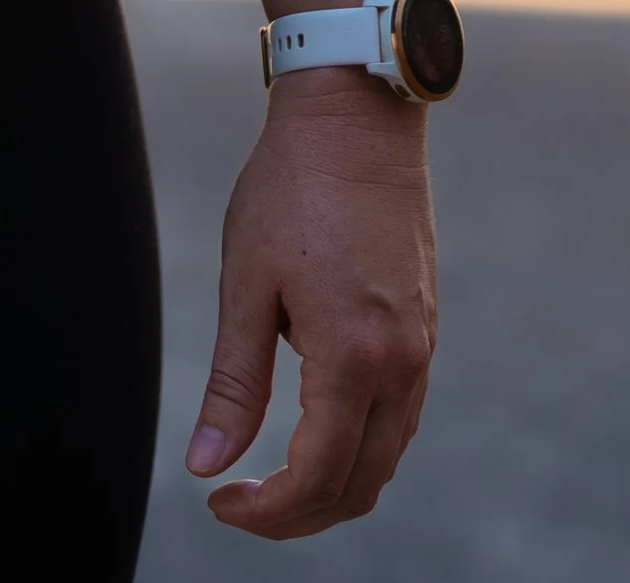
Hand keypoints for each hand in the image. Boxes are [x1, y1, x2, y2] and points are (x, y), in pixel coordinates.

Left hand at [185, 72, 436, 538]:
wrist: (357, 117)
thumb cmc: (290, 188)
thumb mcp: (247, 283)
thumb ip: (232, 383)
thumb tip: (205, 467)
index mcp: (354, 357)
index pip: (317, 475)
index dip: (268, 510)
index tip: (218, 502)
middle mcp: (401, 365)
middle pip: (359, 485)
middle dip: (298, 514)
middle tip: (238, 504)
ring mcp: (421, 350)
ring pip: (385, 459)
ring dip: (331, 487)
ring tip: (269, 480)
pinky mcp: (424, 331)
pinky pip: (398, 420)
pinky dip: (358, 449)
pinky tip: (312, 433)